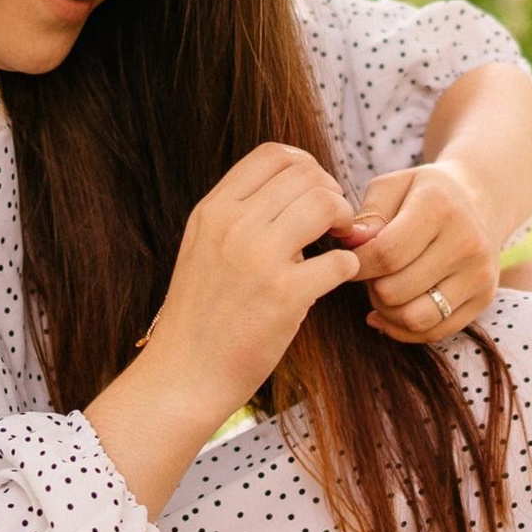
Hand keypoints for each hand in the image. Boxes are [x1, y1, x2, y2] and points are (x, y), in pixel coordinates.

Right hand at [142, 144, 363, 413]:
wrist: (183, 377)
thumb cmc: (200, 318)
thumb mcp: (202, 248)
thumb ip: (238, 216)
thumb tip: (294, 191)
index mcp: (213, 210)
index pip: (274, 154)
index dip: (307, 168)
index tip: (314, 194)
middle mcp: (233, 226)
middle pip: (307, 175)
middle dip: (332, 194)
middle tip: (334, 224)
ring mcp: (258, 260)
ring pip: (326, 204)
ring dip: (345, 222)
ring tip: (338, 244)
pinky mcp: (284, 297)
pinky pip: (340, 260)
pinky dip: (348, 266)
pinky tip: (336, 278)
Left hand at [334, 160, 500, 343]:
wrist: (477, 202)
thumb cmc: (423, 195)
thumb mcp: (392, 187)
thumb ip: (369, 214)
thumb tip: (352, 243)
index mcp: (440, 207)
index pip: (386, 254)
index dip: (357, 264)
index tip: (349, 261)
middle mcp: (467, 242)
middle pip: (396, 290)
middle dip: (371, 286)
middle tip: (370, 274)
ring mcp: (479, 274)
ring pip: (415, 318)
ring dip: (386, 311)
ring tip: (382, 291)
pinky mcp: (483, 298)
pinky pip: (434, 332)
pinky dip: (404, 329)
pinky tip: (392, 311)